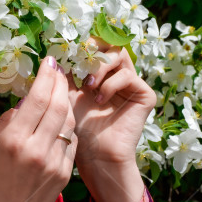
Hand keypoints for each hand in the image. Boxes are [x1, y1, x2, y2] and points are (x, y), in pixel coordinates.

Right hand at [0, 56, 76, 201]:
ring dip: (66, 101)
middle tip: (59, 68)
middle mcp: (37, 149)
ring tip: (61, 89)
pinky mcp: (65, 173)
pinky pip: (70, 140)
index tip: (49, 60)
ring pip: (69, 121)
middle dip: (60, 82)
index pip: (37, 99)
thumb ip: (7, 122)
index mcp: (14, 141)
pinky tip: (61, 118)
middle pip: (58, 105)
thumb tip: (25, 103)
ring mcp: (55, 162)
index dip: (46, 76)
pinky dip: (66, 125)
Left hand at [63, 38, 154, 201]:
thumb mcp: (67, 96)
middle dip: (93, 51)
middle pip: (110, 45)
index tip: (70, 50)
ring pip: (120, 55)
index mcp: (102, 74)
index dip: (85, 44)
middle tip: (80, 61)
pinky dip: (111, 84)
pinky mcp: (145, 96)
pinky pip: (129, 76)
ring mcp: (133, 85)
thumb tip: (56, 54)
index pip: (97, 47)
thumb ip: (65, 75)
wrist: (96, 156)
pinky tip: (100, 100)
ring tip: (89, 85)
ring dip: (101, 67)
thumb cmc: (80, 129)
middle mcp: (118, 76)